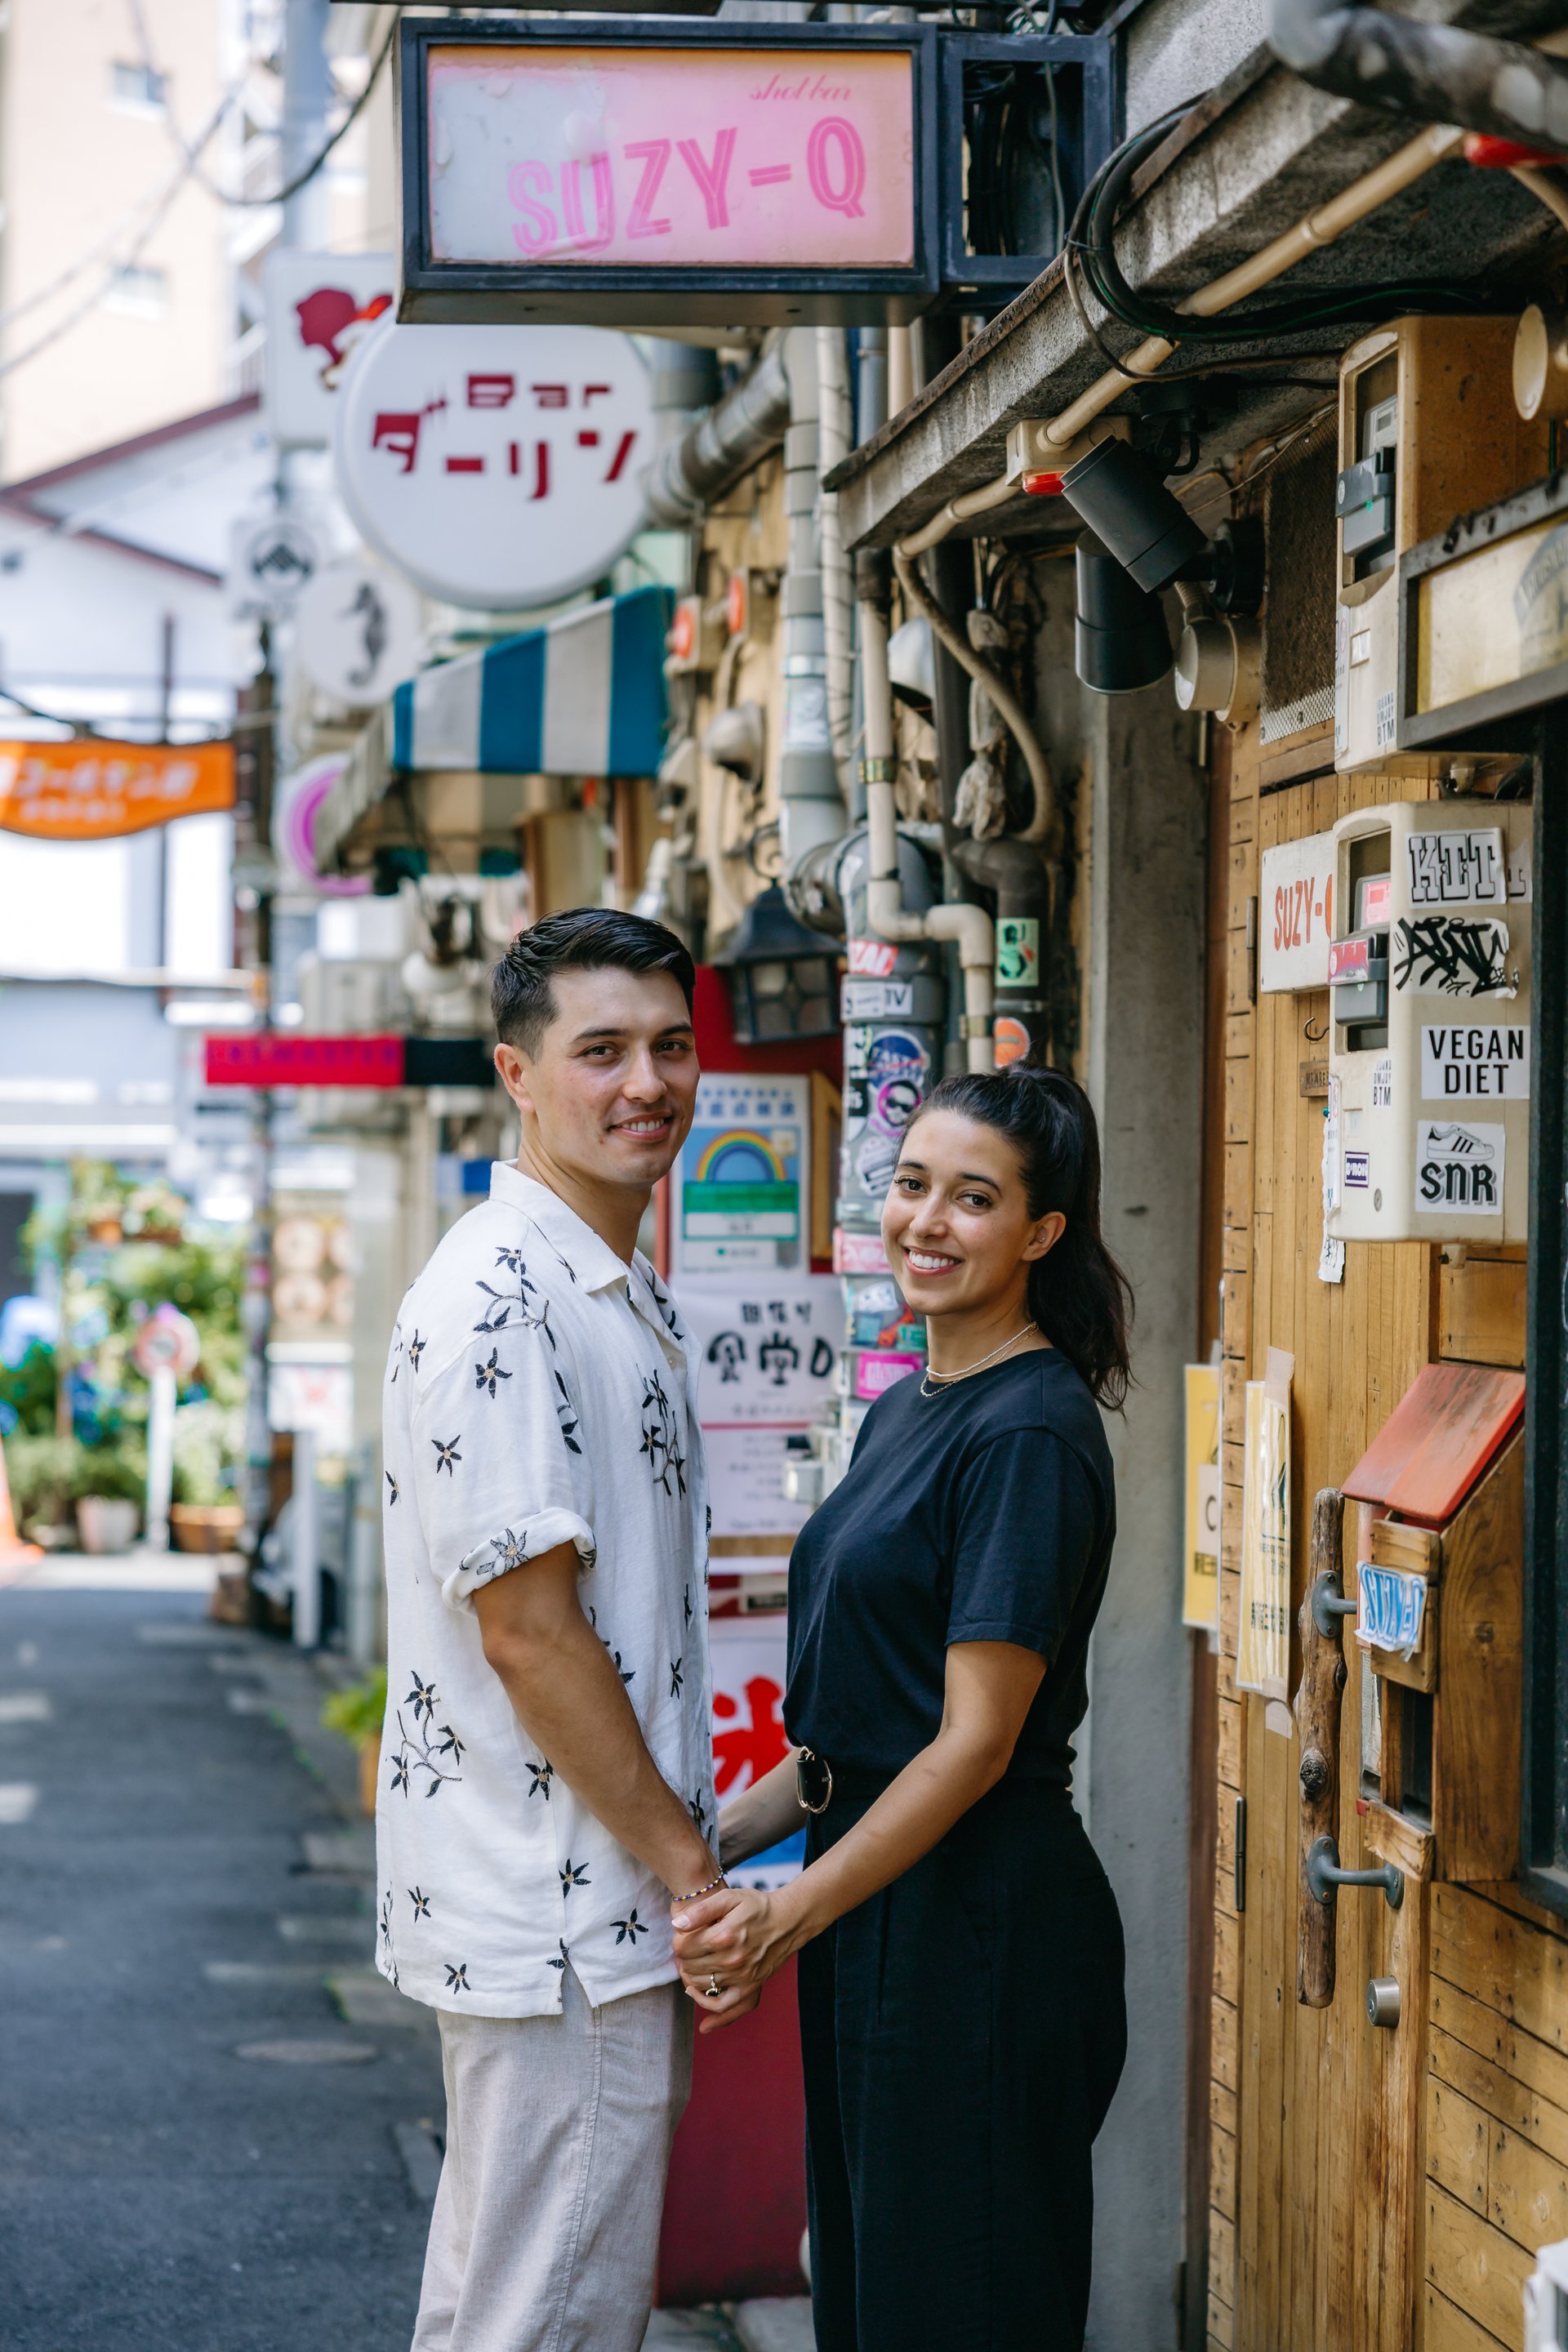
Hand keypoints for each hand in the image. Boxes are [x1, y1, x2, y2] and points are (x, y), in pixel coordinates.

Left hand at [670, 1885, 798, 2033]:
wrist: (788, 1921)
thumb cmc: (757, 1907)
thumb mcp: (729, 1898)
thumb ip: (701, 1910)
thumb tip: (676, 1925)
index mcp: (724, 1936)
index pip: (682, 1948)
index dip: (678, 1941)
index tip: (684, 1935)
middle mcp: (731, 1960)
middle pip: (689, 1967)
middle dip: (683, 1958)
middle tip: (688, 1948)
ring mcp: (741, 1977)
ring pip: (700, 1985)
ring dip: (690, 1976)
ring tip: (692, 1964)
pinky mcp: (750, 1988)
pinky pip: (724, 2007)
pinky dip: (707, 2008)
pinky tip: (696, 1996)